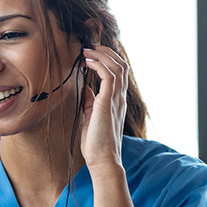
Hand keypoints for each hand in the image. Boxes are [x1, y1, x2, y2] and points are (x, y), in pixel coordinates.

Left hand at [79, 45, 128, 170]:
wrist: (102, 160)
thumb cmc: (96, 144)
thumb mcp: (90, 118)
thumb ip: (90, 102)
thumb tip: (86, 89)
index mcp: (116, 101)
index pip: (119, 73)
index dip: (108, 59)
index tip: (93, 53)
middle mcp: (119, 98)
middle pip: (121, 65)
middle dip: (106, 52)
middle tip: (90, 46)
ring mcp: (116, 100)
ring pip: (117, 67)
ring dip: (102, 55)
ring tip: (88, 50)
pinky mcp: (108, 102)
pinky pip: (108, 76)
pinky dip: (98, 64)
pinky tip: (88, 62)